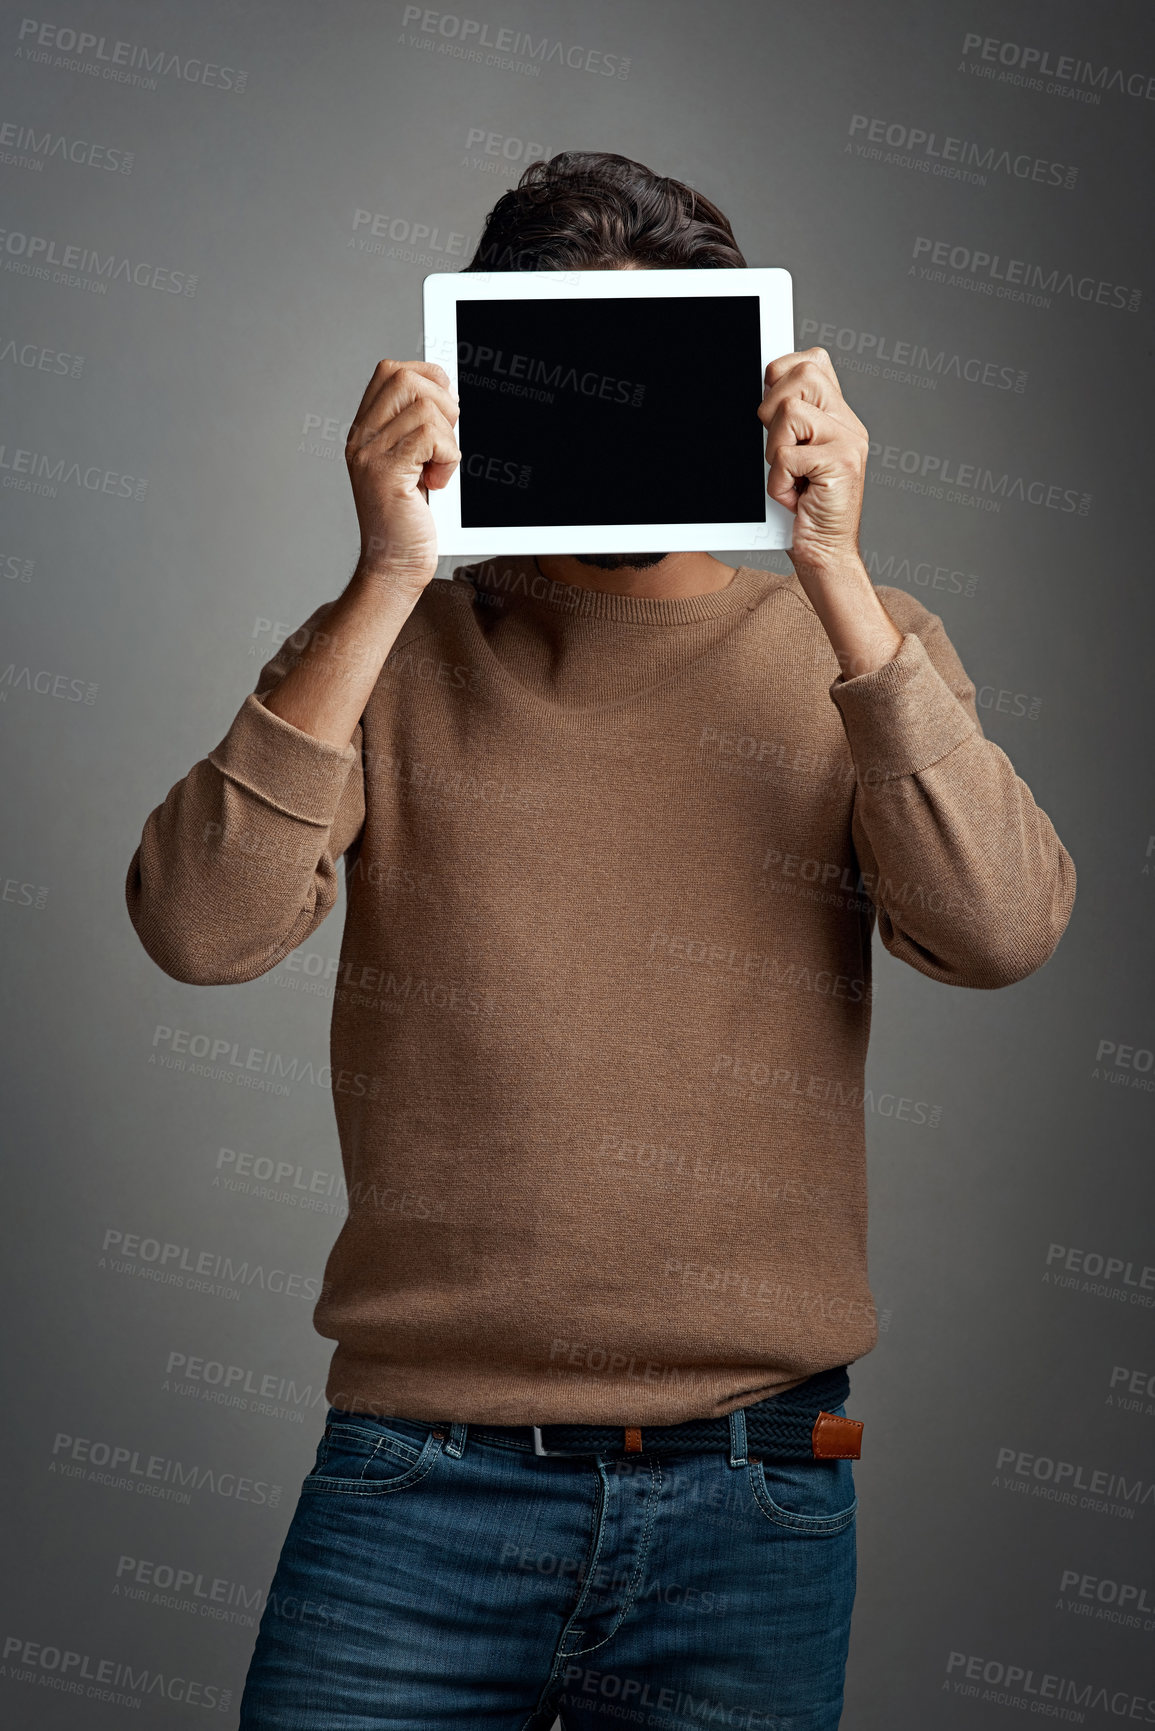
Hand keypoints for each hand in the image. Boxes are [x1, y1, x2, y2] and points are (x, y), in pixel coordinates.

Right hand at [344, 359, 459, 592]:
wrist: (394, 566)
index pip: (391, 372)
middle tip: (443, 442)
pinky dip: (448, 458)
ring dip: (447, 438)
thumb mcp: (415, 466)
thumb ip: (420, 432)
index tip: (445, 411)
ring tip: (438, 469)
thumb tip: (449, 397)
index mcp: (366, 431)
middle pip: (405, 378)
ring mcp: (369, 454)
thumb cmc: (409, 523)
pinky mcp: (386, 472)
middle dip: (440, 402)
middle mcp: (362, 438)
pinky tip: (437, 483)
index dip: (427, 378)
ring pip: (424, 407)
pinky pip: (430, 437)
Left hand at [757, 347, 868, 581]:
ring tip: (789, 477)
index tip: (770, 414)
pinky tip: (793, 498)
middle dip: (772, 410)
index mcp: (837, 417)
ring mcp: (849, 442)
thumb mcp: (788, 459)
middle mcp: (848, 424)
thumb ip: (786, 424)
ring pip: (791, 412)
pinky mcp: (842, 464)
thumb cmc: (801, 512)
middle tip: (779, 450)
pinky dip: (778, 483)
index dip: (781, 376)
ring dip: (775, 450)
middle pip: (803, 375)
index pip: (812, 361)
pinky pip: (787, 456)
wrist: (824, 555)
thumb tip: (761, 393)